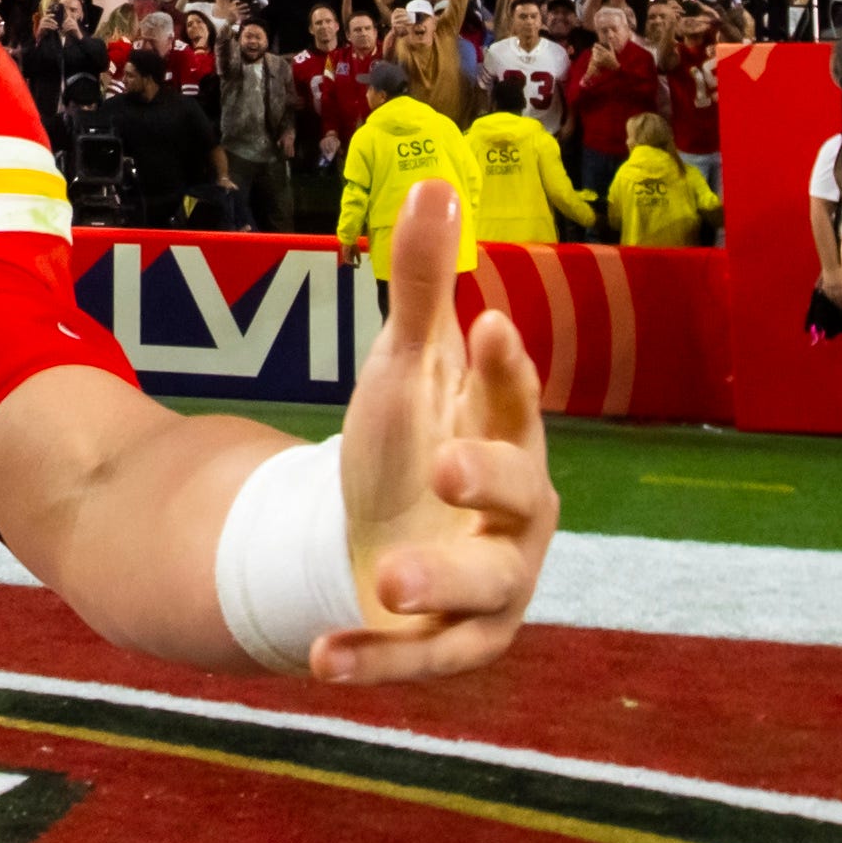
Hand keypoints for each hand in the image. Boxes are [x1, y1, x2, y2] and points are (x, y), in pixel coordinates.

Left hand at [322, 182, 555, 684]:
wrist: (381, 541)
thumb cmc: (413, 445)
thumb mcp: (404, 367)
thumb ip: (420, 286)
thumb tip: (433, 182)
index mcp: (508, 437)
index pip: (515, 399)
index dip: (506, 371)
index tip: (486, 327)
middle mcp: (515, 517)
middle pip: (521, 498)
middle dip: (487, 481)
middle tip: (444, 467)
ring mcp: (490, 586)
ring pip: (485, 593)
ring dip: (438, 587)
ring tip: (385, 581)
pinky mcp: (451, 645)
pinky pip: (421, 660)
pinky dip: (374, 660)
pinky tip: (320, 658)